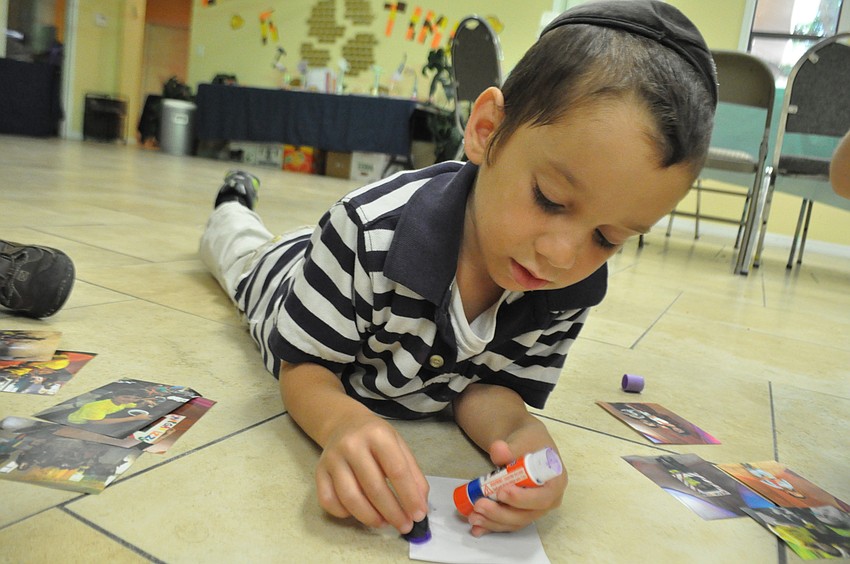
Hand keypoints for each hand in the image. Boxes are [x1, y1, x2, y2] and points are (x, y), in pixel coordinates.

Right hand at [315, 413, 428, 534]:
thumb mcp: (399, 445)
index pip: (396, 471)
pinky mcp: (319, 471)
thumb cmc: (376, 437)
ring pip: (350, 498)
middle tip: (404, 526)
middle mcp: (352, 445)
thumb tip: (420, 505)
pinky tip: (359, 513)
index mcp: (377, 435)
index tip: (418, 515)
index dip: (409, 497)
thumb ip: (412, 473)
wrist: (344, 423)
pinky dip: (345, 513)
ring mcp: (332, 459)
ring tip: (384, 523)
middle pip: (374, 488)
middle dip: (392, 513)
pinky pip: (329, 501)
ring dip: (370, 517)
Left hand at [466, 440, 567, 536]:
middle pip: (527, 515)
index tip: (502, 492)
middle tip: (480, 505)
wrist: (524, 443)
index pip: (544, 497)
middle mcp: (548, 500)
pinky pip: (508, 523)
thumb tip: (498, 450)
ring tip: (473, 515)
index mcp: (556, 482)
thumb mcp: (522, 439)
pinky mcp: (521, 513)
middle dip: (501, 513)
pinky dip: (491, 525)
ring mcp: (534, 509)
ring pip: (515, 522)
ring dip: (493, 522)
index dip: (523, 499)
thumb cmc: (529, 441)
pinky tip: (476, 528)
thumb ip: (511, 447)